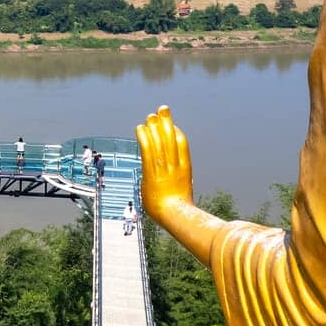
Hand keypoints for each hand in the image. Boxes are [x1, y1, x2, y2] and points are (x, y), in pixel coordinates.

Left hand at [135, 104, 195, 223]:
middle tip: (163, 109)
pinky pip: (147, 151)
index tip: (171, 124)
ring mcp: (164, 167)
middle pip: (171, 138)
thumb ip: (177, 186)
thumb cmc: (179, 212)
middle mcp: (175, 165)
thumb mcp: (181, 195)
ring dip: (154, 127)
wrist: (175, 216)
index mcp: (185, 169)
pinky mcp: (151, 171)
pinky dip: (144, 138)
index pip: (182, 145)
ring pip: (160, 142)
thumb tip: (173, 188)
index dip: (176, 132)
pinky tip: (140, 129)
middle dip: (167, 122)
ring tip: (150, 116)